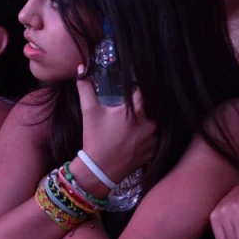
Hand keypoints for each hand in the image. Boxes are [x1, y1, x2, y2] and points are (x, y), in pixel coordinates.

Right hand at [76, 67, 157, 185]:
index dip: (141, 87)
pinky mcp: (153, 152)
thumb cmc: (95, 139)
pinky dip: (150, 135)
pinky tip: (139, 136)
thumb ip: (85, 88)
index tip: (136, 87)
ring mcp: (152, 139)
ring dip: (150, 120)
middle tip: (136, 105)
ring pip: (157, 123)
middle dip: (146, 105)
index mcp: (133, 112)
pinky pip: (157, 138)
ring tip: (137, 121)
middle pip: (153, 107)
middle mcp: (147, 125)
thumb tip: (81, 68)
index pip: (145, 91)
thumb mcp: (89, 112)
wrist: (99, 170)